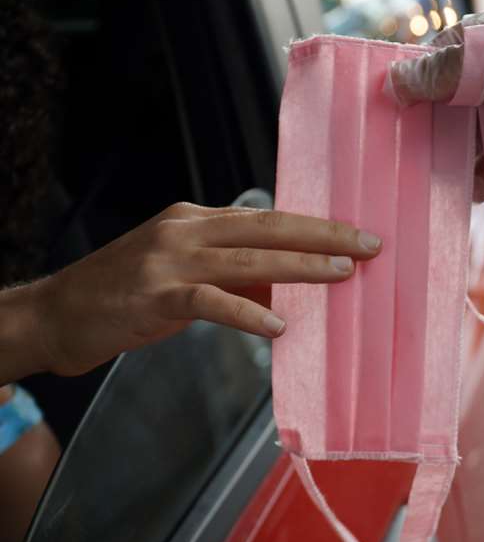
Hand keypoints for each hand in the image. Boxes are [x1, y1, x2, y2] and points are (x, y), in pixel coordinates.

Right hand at [24, 203, 381, 375]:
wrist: (55, 314)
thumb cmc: (126, 295)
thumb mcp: (184, 274)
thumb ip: (232, 275)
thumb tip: (289, 287)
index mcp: (195, 219)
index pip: (268, 217)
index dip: (315, 225)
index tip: (357, 232)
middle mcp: (185, 230)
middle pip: (268, 227)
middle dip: (323, 235)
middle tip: (369, 245)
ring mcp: (168, 260)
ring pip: (247, 258)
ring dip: (300, 266)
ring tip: (342, 274)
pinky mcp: (155, 295)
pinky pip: (210, 301)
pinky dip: (247, 311)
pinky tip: (278, 324)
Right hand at [387, 0, 483, 201]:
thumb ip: (460, 67)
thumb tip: (399, 79)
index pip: (439, 54)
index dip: (408, 80)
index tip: (376, 110)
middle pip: (447, 99)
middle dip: (419, 125)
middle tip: (383, 155)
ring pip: (466, 135)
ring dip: (441, 156)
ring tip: (406, 181)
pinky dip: (472, 180)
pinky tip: (448, 197)